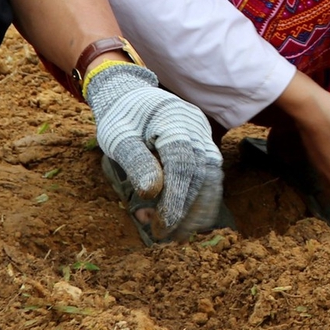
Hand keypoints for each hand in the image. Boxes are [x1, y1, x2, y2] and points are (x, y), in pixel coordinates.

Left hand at [87, 63, 223, 239]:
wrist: (130, 95)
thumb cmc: (120, 118)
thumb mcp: (118, 138)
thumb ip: (136, 162)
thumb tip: (152, 192)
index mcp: (173, 121)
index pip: (182, 165)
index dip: (176, 198)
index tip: (164, 225)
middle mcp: (196, 127)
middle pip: (201, 174)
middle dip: (185, 209)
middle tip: (165, 235)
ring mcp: (203, 135)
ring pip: (211, 176)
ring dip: (197, 207)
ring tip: (177, 231)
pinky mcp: (204, 143)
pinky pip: (209, 173)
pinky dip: (199, 196)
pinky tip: (182, 214)